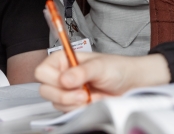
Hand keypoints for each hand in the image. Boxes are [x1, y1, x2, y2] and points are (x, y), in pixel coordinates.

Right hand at [35, 51, 169, 111]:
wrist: (130, 84)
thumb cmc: (117, 68)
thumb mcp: (100, 66)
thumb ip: (81, 72)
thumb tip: (64, 79)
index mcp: (63, 60)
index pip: (42, 71)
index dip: (52, 79)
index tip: (68, 81)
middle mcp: (62, 75)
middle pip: (45, 90)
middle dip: (63, 95)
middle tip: (82, 93)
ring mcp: (67, 91)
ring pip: (55, 103)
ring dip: (72, 103)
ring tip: (89, 96)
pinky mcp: (73, 105)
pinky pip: (66, 112)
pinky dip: (77, 110)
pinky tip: (90, 103)